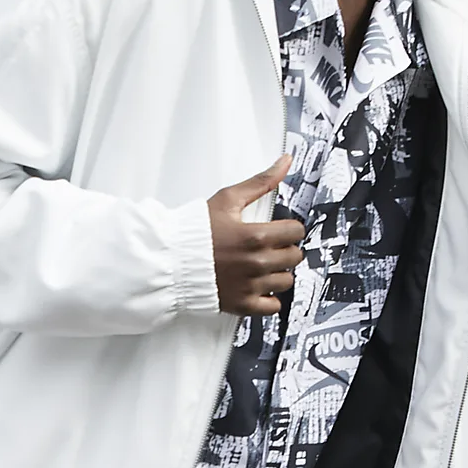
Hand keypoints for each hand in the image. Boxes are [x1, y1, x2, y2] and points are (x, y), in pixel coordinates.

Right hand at [208, 151, 306, 315]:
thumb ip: (261, 182)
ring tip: (262, 266)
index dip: (289, 228)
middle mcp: (258, 263)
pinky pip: (273, 306)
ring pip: (287, 281)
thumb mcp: (228, 199)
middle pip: (295, 257)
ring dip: (279, 273)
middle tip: (269, 247)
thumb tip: (285, 161)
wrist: (170, 261)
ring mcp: (251, 286)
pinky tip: (258, 286)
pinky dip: (269, 298)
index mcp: (256, 236)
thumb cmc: (194, 230)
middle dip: (285, 249)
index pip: (296, 232)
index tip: (279, 230)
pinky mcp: (242, 305)